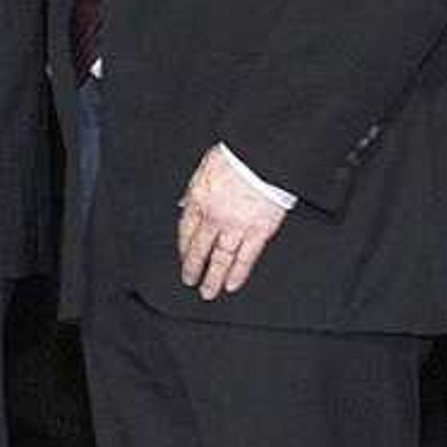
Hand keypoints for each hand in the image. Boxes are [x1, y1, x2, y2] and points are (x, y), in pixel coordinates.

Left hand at [176, 144, 291, 299]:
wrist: (262, 155)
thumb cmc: (238, 156)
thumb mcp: (205, 166)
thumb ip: (194, 188)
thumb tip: (184, 203)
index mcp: (200, 199)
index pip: (187, 229)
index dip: (184, 246)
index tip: (183, 256)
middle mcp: (214, 217)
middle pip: (200, 248)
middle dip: (193, 267)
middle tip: (189, 281)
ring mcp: (236, 226)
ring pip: (221, 257)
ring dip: (212, 277)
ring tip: (207, 291)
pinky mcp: (259, 230)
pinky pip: (246, 256)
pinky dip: (238, 272)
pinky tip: (231, 284)